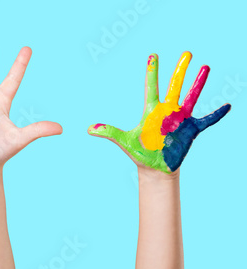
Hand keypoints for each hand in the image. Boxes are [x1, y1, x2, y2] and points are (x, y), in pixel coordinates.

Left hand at [88, 52, 230, 173]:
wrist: (154, 168)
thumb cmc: (139, 152)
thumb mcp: (123, 141)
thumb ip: (108, 132)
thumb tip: (88, 129)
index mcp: (150, 111)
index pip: (151, 86)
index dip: (152, 71)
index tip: (153, 54)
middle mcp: (166, 111)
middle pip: (174, 86)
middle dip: (180, 70)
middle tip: (186, 53)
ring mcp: (180, 119)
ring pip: (191, 97)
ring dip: (198, 83)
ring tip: (205, 67)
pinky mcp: (190, 130)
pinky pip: (206, 120)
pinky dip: (216, 114)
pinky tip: (227, 106)